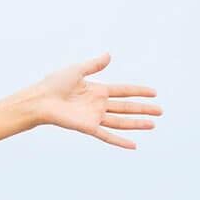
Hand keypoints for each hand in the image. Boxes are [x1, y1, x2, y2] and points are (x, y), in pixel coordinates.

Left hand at [32, 52, 159, 148]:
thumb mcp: (76, 71)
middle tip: (160, 111)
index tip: (154, 92)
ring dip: (137, 124)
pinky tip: (133, 145)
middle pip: (126, 107)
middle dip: (143, 109)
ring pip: (121, 121)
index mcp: (97, 90)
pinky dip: (119, 141)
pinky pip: (107, 135)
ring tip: (153, 124)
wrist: (39, 100)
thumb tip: (109, 54)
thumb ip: (94, 65)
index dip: (139, 91)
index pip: (123, 91)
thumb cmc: (53, 84)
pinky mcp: (87, 127)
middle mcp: (98, 104)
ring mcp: (94, 116)